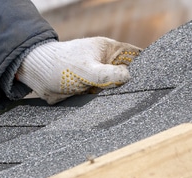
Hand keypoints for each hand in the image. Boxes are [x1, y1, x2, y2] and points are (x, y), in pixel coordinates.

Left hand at [15, 38, 141, 103]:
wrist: (37, 75)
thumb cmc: (60, 65)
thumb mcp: (87, 70)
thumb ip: (108, 75)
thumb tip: (129, 77)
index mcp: (109, 51)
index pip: (134, 56)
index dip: (145, 67)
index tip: (153, 81)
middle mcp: (106, 63)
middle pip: (128, 76)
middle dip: (133, 86)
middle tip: (143, 100)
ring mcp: (99, 77)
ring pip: (116, 90)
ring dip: (120, 98)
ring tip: (131, 109)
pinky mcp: (90, 91)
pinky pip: (104, 99)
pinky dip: (107, 105)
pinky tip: (114, 113)